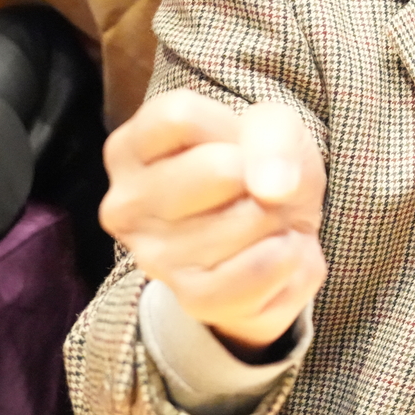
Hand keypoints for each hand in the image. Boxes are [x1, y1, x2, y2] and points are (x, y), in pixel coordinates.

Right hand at [101, 91, 327, 352]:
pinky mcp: (192, 297)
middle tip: (259, 189)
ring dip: (279, 218)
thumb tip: (272, 188)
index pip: (178, 117)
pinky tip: (278, 251)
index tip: (237, 145)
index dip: (232, 127)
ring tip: (266, 223)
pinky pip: (257, 271)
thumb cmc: (261, 171)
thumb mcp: (274, 129)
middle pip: (217, 168)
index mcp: (131, 149)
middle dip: (262, 175)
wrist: (277, 242)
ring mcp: (153, 256)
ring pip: (245, 220)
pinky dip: (288, 257)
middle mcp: (126, 204)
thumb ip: (274, 136)